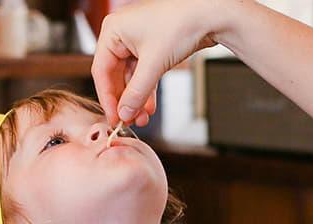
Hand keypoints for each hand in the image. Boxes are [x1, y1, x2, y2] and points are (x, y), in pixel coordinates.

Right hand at [91, 0, 226, 125]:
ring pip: (129, 78)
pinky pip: (142, 74)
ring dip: (136, 100)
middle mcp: (121, 33)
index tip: (115, 118)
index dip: (108, 99)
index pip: (101, 71)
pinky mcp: (150, 47)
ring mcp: (136, 40)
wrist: (210, 13)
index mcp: (114, 30)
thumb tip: (124, 114)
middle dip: (125, 101)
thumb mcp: (154, 64)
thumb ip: (136, 93)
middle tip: (130, 121)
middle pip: (115, 77)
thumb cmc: (181, 23)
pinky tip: (149, 107)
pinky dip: (145, 91)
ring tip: (142, 118)